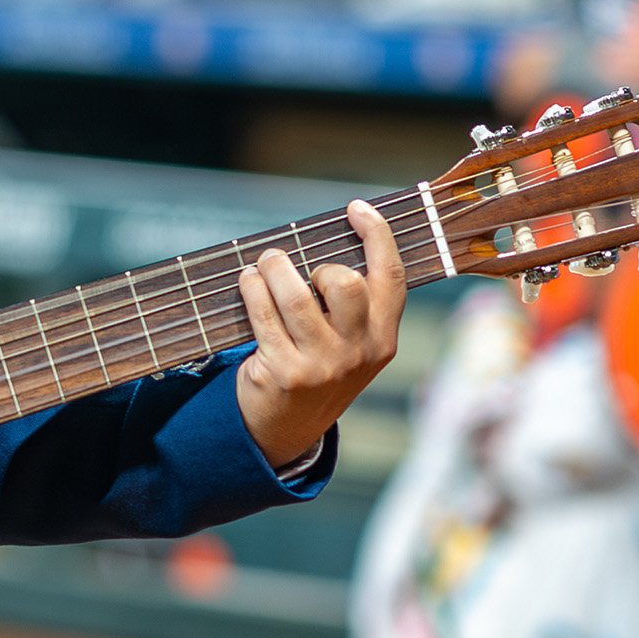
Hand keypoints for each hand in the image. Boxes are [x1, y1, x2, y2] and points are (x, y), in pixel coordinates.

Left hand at [235, 200, 403, 469]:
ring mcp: (323, 365)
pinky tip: (247, 283)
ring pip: (297, 296)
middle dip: (314, 263)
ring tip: (262, 266)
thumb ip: (349, 304)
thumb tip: (324, 242)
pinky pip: (263, 315)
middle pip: (345, 283)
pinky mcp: (286, 372)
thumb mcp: (348, 344)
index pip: (391, 278)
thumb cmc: (314, 367)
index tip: (357, 208)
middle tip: (288, 263)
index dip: (377, 236)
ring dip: (273, 268)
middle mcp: (359, 353)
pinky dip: (251, 289)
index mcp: (383, 339)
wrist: (285, 429)